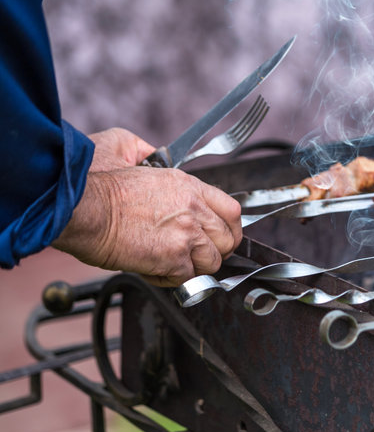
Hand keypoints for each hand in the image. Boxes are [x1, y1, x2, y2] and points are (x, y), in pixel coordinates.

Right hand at [53, 129, 242, 286]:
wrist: (83, 209)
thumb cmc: (98, 187)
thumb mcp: (126, 152)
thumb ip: (148, 154)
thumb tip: (148, 154)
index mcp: (188, 186)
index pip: (231, 210)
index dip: (229, 228)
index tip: (221, 235)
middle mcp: (194, 209)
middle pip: (227, 239)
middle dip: (215, 250)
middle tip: (197, 254)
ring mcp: (186, 235)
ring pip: (212, 262)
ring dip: (194, 267)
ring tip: (173, 262)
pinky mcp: (173, 258)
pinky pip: (187, 278)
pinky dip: (172, 279)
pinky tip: (155, 269)